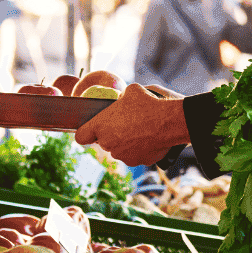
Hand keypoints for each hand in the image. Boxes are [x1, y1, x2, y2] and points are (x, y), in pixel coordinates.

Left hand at [75, 84, 190, 166]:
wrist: (171, 122)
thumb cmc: (149, 104)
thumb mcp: (132, 90)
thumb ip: (121, 98)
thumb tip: (124, 99)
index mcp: (100, 126)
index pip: (81, 136)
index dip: (87, 131)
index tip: (94, 127)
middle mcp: (108, 144)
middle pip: (104, 141)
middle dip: (112, 134)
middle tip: (126, 122)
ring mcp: (123, 155)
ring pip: (120, 149)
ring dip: (126, 142)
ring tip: (141, 129)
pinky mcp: (138, 161)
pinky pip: (135, 155)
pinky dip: (140, 149)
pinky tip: (150, 137)